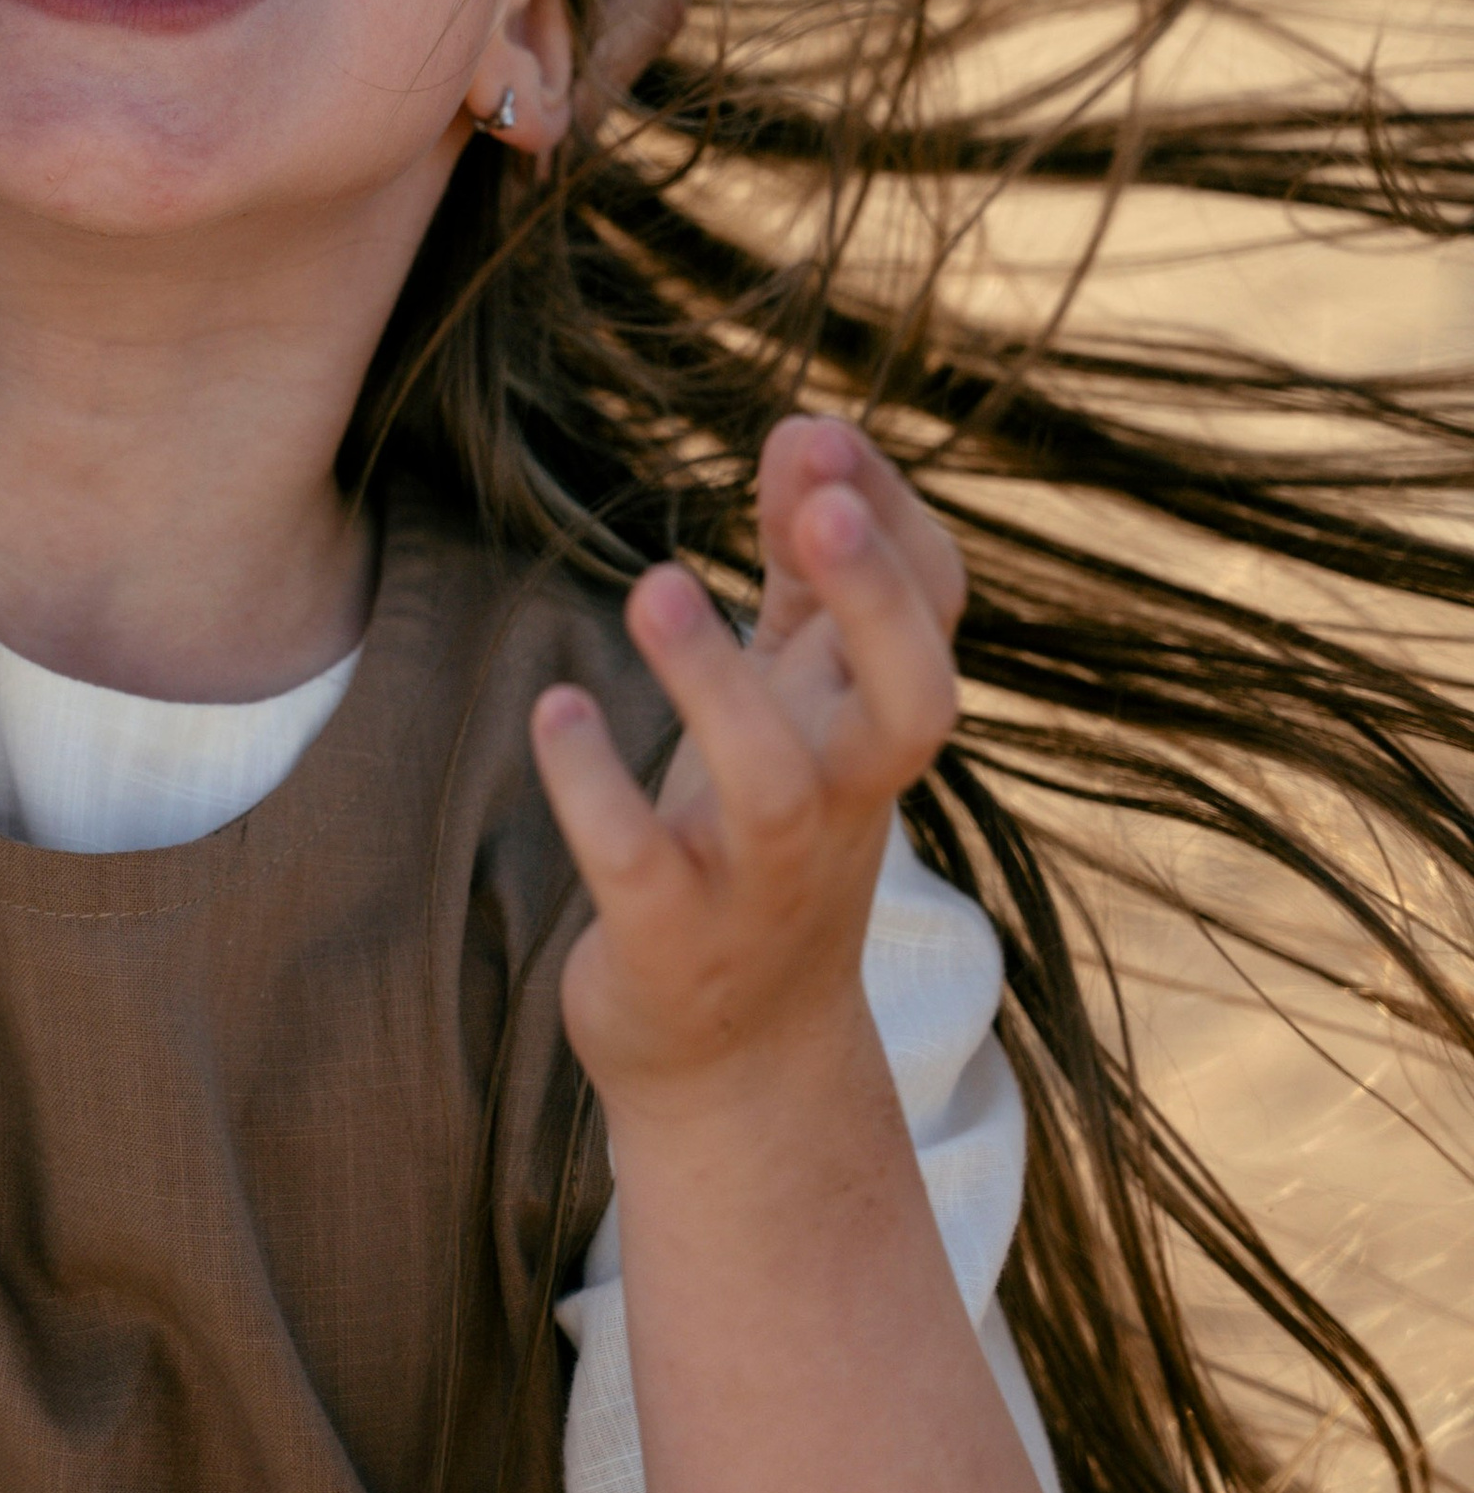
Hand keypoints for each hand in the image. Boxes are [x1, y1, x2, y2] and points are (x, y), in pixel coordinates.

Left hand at [532, 417, 964, 1114]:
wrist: (740, 1063)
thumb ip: (803, 572)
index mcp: (868, 727)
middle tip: (823, 504)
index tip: (816, 438)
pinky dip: (594, 787)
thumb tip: (808, 430)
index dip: (893, 522)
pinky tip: (556, 707)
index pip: (936, 613)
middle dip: (878, 602)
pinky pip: (639, 865)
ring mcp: (759, 878)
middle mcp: (839, 800)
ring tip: (650, 584)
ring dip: (714, 681)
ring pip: (773, 784)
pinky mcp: (669, 939)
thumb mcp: (798, 702)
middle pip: (914, 704)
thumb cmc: (765, 839)